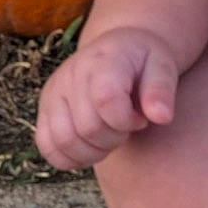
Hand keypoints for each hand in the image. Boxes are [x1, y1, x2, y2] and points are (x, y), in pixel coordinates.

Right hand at [34, 26, 178, 171]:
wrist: (120, 49)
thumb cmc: (144, 62)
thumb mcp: (162, 67)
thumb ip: (161, 91)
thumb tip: (162, 117)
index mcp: (103, 60)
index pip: (106, 102)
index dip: (127, 120)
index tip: (140, 117)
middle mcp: (71, 73)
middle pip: (87, 128)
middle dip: (114, 138)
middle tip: (127, 127)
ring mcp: (53, 91)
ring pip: (64, 141)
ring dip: (93, 151)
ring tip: (111, 135)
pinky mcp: (44, 108)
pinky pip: (47, 146)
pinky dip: (70, 157)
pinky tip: (92, 146)